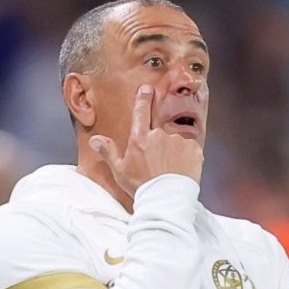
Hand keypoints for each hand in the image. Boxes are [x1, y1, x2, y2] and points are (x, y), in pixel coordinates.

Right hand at [88, 84, 203, 195]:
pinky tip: (182, 171)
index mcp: (140, 139)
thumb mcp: (120, 171)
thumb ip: (108, 152)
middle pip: (160, 134)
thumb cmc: (141, 187)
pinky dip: (187, 159)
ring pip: (176, 144)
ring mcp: (178, 141)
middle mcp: (159, 135)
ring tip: (170, 172)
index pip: (141, 112)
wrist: (165, 199)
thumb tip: (94, 139)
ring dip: (174, 154)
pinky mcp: (194, 149)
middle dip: (160, 147)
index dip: (143, 98)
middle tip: (159, 167)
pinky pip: (191, 151)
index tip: (147, 89)